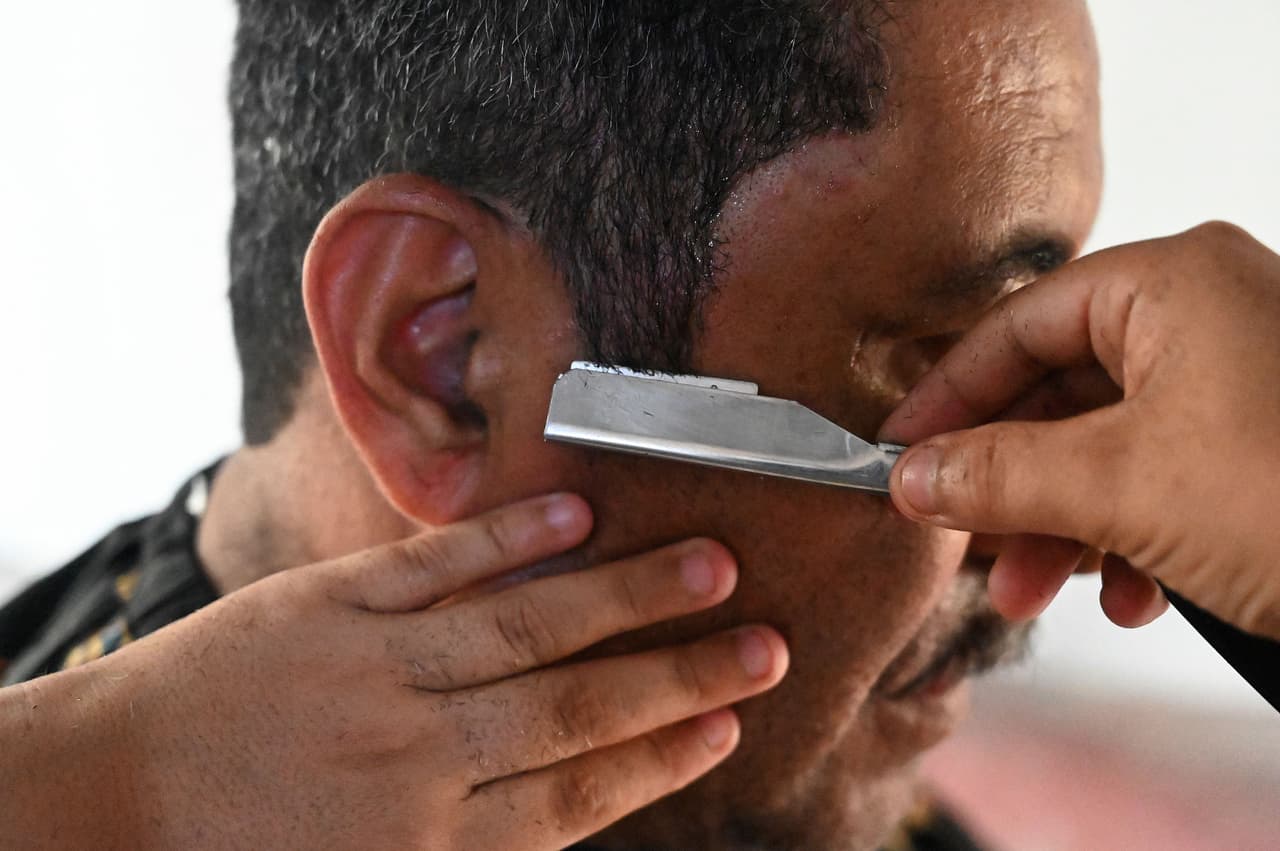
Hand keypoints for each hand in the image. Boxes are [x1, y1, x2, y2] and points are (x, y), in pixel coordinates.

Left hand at [13, 494, 784, 848]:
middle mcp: (418, 757)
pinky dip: (508, 539)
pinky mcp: (329, 605)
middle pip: (577, 707)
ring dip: (624, 595)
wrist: (99, 797)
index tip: (730, 720)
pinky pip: (435, 566)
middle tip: (766, 641)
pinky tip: (574, 513)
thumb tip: (575, 806)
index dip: (664, 754)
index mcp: (429, 843)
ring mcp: (375, 668)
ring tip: (707, 564)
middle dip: (681, 675)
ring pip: (526, 627)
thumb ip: (473, 844)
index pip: (578, 791)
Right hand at [880, 222, 1279, 640]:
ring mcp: (1241, 377)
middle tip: (965, 544)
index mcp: (1172, 283)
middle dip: (1009, 484)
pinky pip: (1164, 476)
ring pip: (1108, 444)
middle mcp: (1206, 313)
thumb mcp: (1124, 486)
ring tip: (1038, 593)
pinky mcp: (1263, 441)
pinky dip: (1130, 539)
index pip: (1016, 327)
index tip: (897, 456)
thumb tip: (909, 476)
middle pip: (1059, 392)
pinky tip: (1131, 598)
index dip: (946, 398)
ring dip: (1062, 525)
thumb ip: (1000, 474)